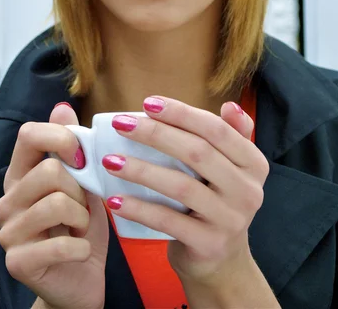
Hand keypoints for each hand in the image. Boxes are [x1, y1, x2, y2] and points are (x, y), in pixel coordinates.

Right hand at [0, 103, 107, 308]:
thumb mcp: (83, 183)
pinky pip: (60, 244)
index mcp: (21, 175)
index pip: (28, 135)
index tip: (82, 158)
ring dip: (82, 218)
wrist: (82, 281)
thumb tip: (61, 107)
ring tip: (80, 229)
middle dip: (80, 189)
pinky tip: (80, 251)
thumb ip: (72, 148)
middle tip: (82, 208)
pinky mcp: (17, 262)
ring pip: (56, 203)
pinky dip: (82, 247)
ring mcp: (8, 232)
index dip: (61, 139)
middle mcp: (7, 200)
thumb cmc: (82, 228)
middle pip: (49, 170)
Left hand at [103, 97, 268, 286]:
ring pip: (180, 187)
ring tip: (110, 160)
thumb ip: (228, 135)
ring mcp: (230, 220)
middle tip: (121, 124)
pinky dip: (139, 209)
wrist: (222, 261)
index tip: (147, 103)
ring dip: (141, 170)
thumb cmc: (216, 202)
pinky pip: (168, 222)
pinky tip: (115, 199)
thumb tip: (229, 105)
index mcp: (253, 164)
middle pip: (197, 153)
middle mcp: (248, 190)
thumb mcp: (229, 169)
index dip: (181, 113)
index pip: (216, 130)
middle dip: (156, 134)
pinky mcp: (208, 245)